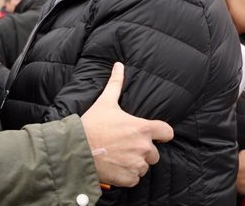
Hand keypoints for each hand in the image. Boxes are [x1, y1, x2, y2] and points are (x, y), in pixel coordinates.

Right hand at [80, 62, 173, 187]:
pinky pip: (135, 178)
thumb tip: (119, 65)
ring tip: (118, 156)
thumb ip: (116, 83)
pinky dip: (127, 175)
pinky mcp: (129, 178)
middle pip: (154, 152)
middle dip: (143, 150)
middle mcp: (144, 147)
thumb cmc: (92, 124)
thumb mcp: (105, 102)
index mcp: (142, 128)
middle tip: (125, 146)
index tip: (154, 134)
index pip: (167, 132)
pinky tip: (115, 167)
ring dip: (134, 163)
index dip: (161, 133)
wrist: (77, 149)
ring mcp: (137, 164)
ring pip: (144, 166)